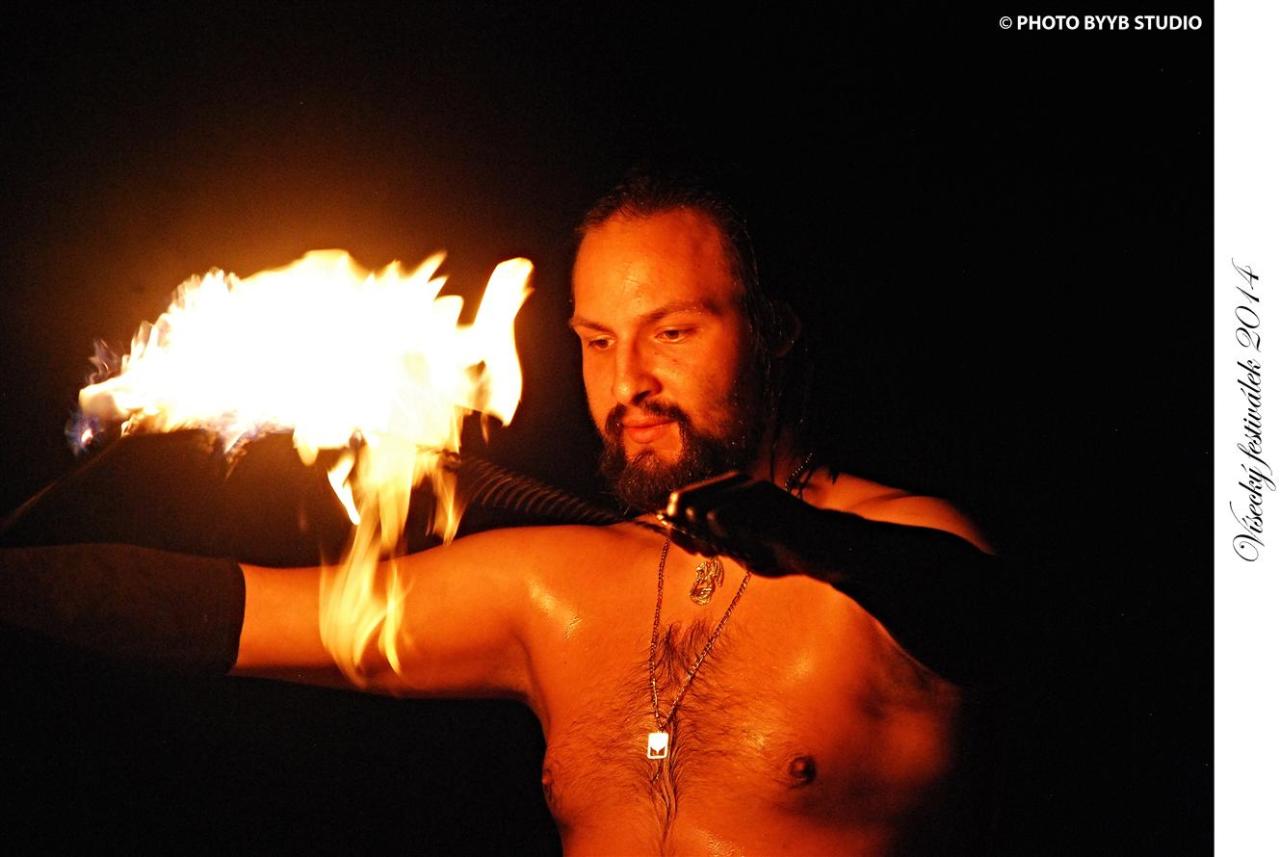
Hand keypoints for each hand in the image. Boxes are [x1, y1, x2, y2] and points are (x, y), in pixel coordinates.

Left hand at [657, 471, 809, 575]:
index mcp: (729, 487)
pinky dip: (723, 537)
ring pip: (701, 510)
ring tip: (723, 552)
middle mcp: (738, 482)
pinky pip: (722, 517)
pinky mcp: (762, 501)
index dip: (676, 525)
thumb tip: (670, 530)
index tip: (693, 551)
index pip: (682, 497)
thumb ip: (706, 537)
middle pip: (685, 501)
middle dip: (686, 532)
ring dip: (705, 538)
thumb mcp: (736, 545)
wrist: (821, 549)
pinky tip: (739, 548)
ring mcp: (750, 489)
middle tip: (704, 554)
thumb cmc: (778, 548)